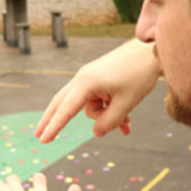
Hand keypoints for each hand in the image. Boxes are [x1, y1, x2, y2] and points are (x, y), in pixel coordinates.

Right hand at [35, 39, 159, 142]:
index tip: (43, 140)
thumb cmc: (139, 74)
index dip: (54, 127)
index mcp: (86, 83)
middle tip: (39, 136)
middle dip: (55, 121)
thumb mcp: (126, 103)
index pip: (66, 110)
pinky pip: (100, 101)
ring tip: (126, 122)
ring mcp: (91, 78)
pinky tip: (126, 124)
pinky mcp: (100, 78)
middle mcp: (84, 79)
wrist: (151, 49)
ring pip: (90, 107)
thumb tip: (96, 133)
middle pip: (63, 104)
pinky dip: (110, 111)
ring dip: (106, 117)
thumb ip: (109, 122)